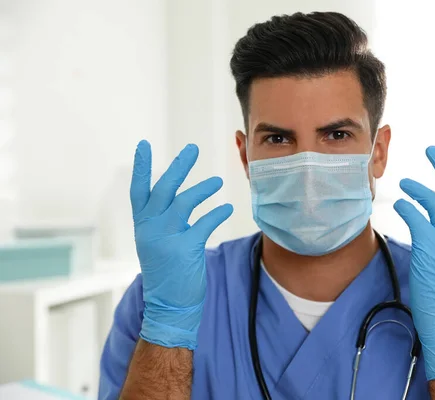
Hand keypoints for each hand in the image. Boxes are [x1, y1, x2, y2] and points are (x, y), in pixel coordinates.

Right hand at [130, 140, 232, 349]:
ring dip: (203, 189)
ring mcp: (166, 239)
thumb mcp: (156, 244)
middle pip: (163, 189)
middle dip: (178, 167)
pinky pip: (204, 223)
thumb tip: (179, 198)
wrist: (168, 307)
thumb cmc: (167, 273)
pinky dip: (217, 212)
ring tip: (217, 181)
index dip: (141, 168)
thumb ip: (163, 221)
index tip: (143, 145)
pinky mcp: (185, 249)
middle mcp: (150, 229)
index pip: (138, 191)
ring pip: (184, 202)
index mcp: (142, 226)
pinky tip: (226, 207)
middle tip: (193, 148)